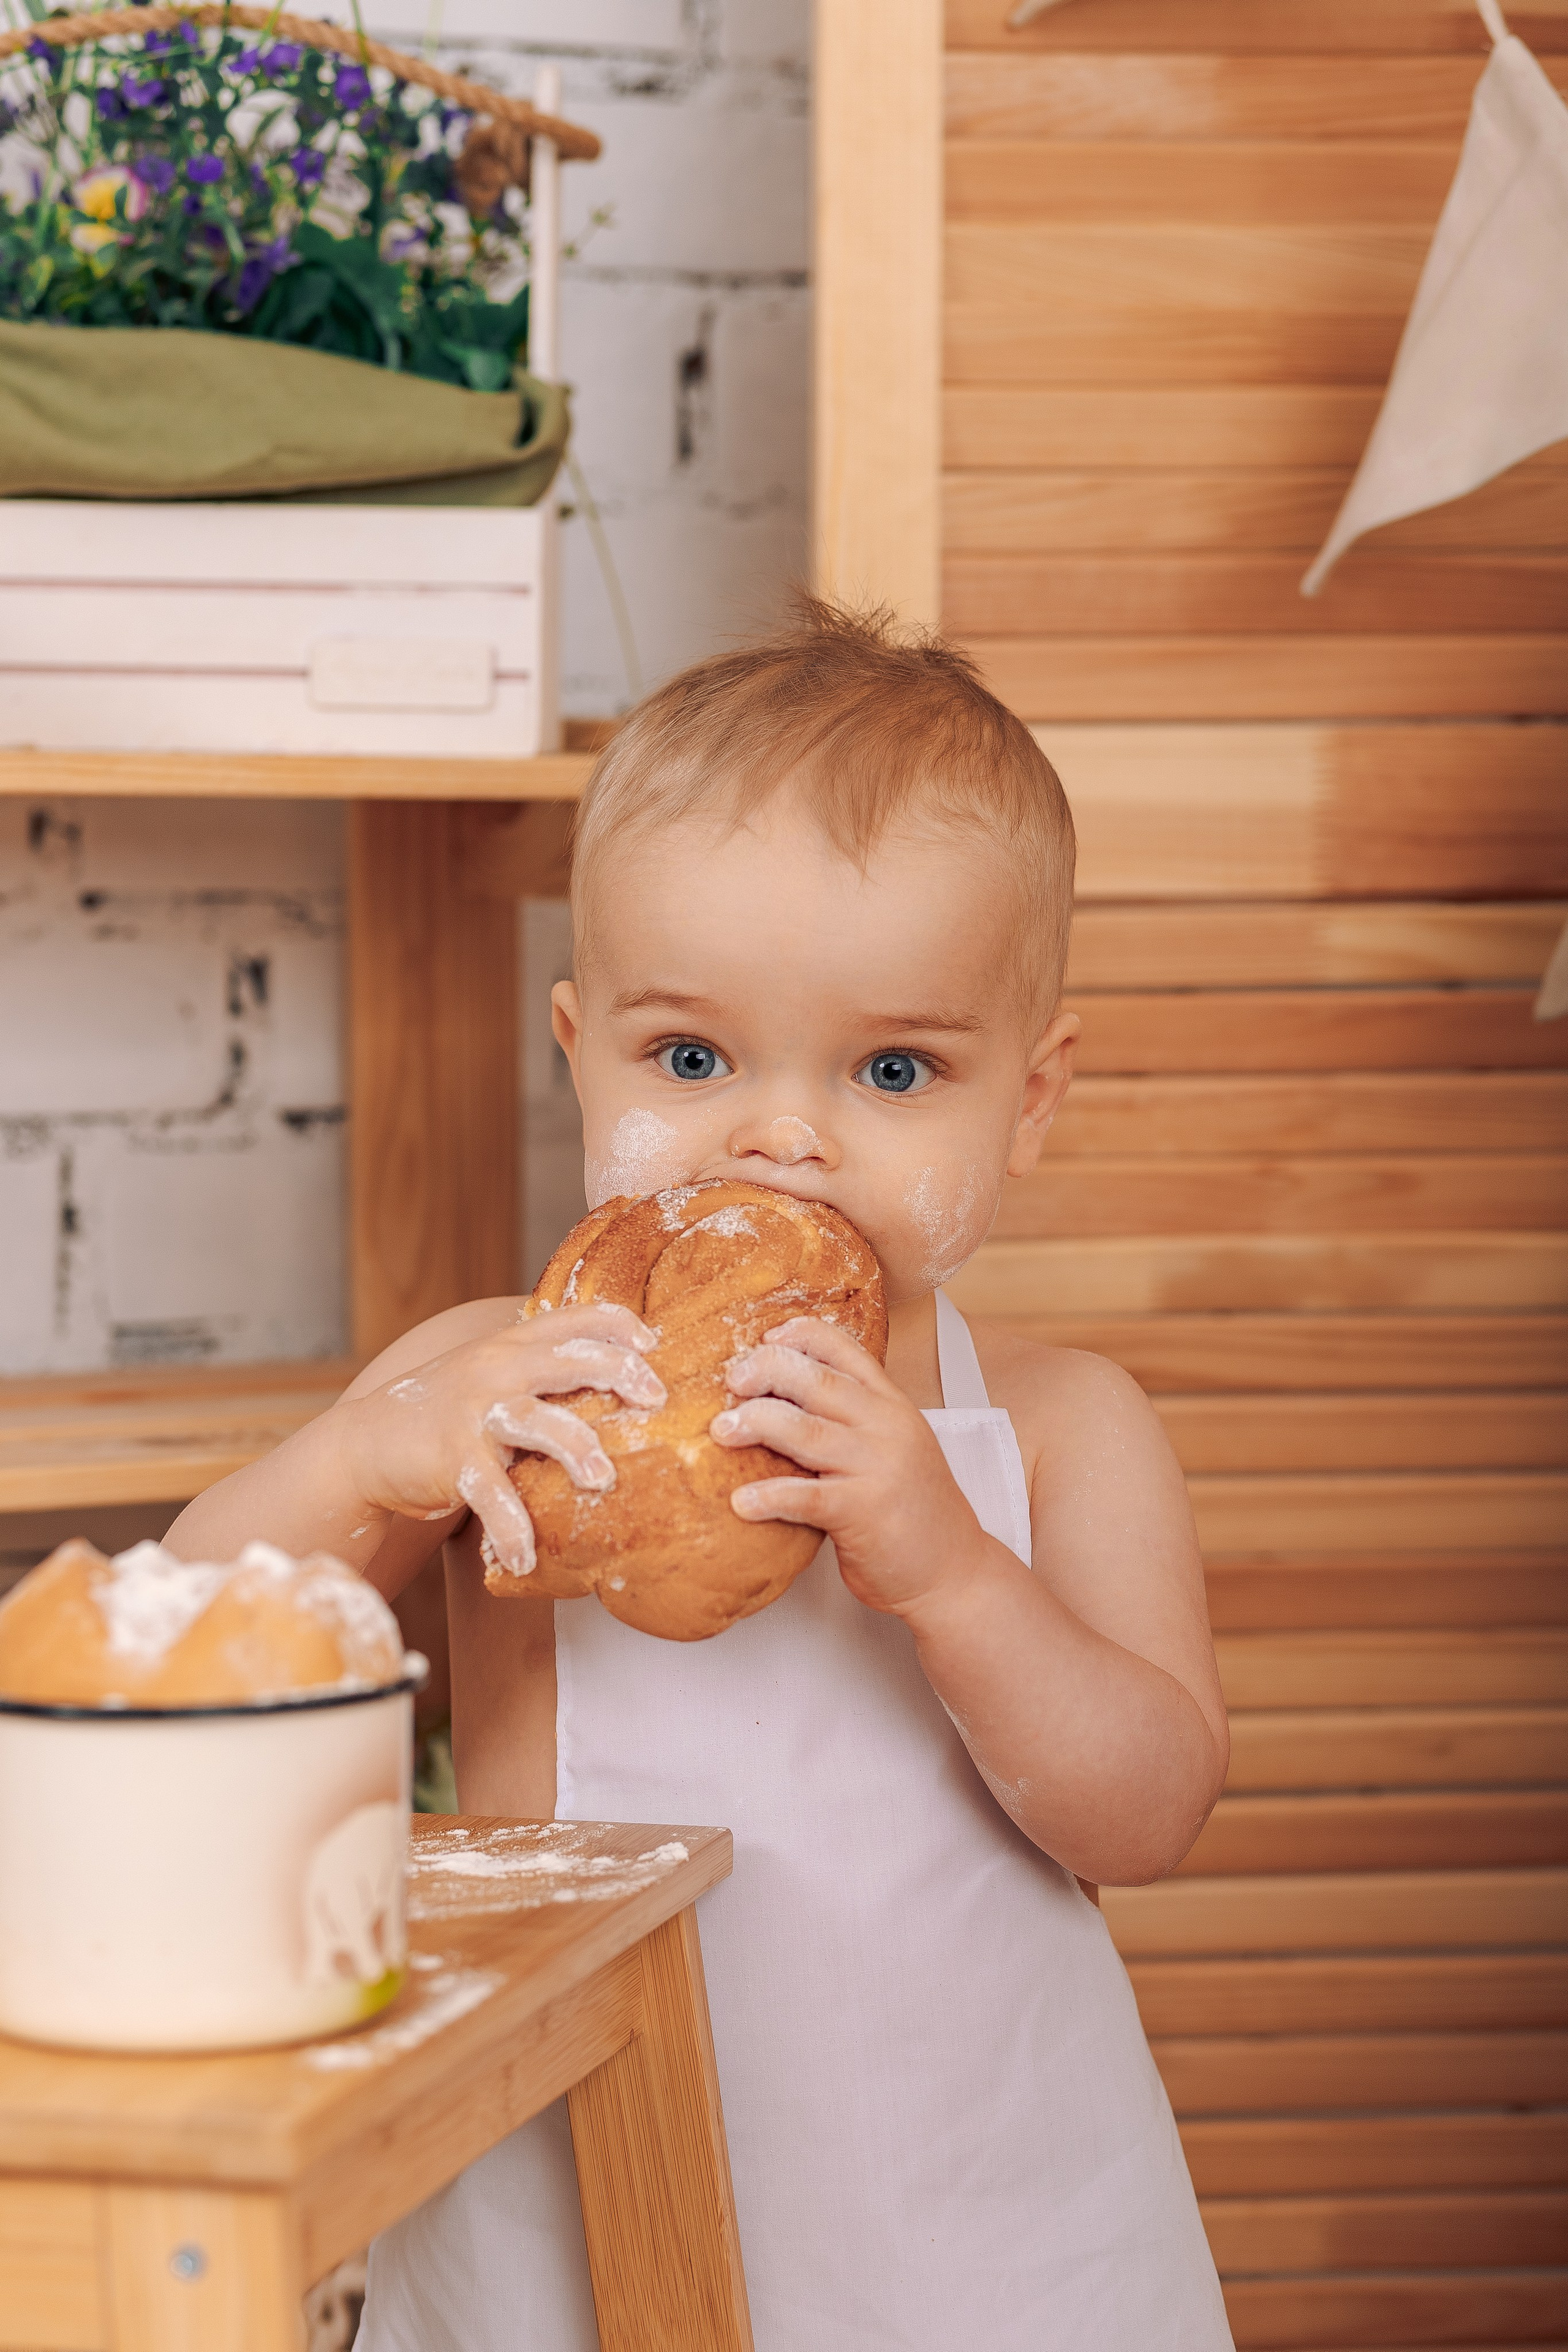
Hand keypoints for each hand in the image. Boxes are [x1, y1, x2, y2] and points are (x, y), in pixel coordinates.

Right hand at [336, 1305, 664, 1578]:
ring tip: (602, 1479)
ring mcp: (475, 1412)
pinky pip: (492, 1493)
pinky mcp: (453, 1458)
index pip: (574, 1319)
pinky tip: (527, 1556)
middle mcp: (496, 1369)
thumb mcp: (493, 1376)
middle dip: (621, 1373)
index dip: (617, 1325)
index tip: (653, 1344)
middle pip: (570, 1359)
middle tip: (657, 1400)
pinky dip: (513, 1528)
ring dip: (578, 1448)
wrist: (367, 1444)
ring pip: (540, 1421)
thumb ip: (541, 1373)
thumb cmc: (446, 1413)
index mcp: (512, 1346)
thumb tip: (616, 1388)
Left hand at [710, 1317, 982, 1616]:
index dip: (800, 1336)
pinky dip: (769, 1495)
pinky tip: (742, 1502)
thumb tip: (779, 1401)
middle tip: (731, 1381)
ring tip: (722, 1431)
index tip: (764, 1339)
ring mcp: (878, 1468)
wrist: (955, 1571)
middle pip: (818, 1379)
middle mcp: (887, 1427)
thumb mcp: (893, 1447)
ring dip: (756, 1423)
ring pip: (806, 1431)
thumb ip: (850, 1421)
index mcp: (891, 1404)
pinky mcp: (864, 1512)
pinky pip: (806, 1496)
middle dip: (766, 1370)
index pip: (845, 1349)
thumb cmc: (913, 1510)